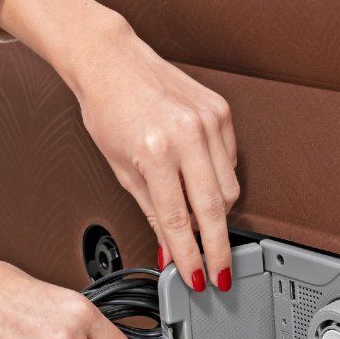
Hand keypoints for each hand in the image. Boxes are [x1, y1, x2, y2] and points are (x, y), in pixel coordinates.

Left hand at [0, 0, 239, 292]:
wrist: (112, 62)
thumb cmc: (107, 109)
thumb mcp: (121, 169)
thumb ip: (151, 212)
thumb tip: (170, 247)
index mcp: (155, 152)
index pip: (180, 221)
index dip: (191, 255)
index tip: (198, 277)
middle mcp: (186, 136)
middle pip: (215, 209)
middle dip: (219, 248)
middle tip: (220, 272)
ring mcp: (208, 122)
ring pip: (230, 189)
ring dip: (219, 215)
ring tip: (202, 223)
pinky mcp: (221, 112)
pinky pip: (232, 162)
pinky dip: (220, 181)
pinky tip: (202, 182)